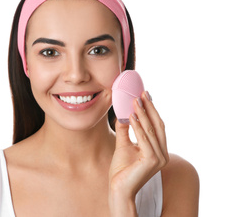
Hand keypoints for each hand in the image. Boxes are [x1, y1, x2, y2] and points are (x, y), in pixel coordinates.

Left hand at [108, 91, 168, 215]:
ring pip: (151, 130)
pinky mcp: (152, 161)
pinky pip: (144, 138)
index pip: (157, 126)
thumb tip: (124, 114)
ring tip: (135, 101)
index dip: (151, 110)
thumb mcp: (123, 144)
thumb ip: (125, 130)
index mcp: (158, 150)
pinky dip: (138, 126)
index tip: (144, 96)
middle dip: (149, 108)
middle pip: (157, 125)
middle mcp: (163, 154)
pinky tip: (132, 116)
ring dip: (143, 114)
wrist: (118, 188)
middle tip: (142, 94)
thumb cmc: (121, 169)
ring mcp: (159, 158)